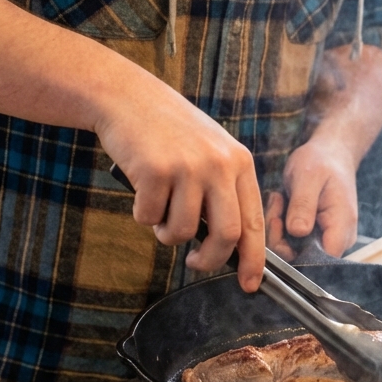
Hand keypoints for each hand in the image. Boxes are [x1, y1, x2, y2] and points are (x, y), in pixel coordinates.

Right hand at [92, 69, 264, 290]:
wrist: (128, 97)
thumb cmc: (168, 130)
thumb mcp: (209, 151)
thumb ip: (222, 190)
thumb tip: (228, 246)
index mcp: (238, 161)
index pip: (253, 222)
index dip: (253, 259)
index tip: (250, 283)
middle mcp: (219, 164)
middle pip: (226, 235)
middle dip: (209, 260)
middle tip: (196, 262)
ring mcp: (188, 167)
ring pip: (182, 232)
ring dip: (166, 232)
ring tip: (159, 208)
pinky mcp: (155, 171)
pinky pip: (149, 218)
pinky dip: (142, 214)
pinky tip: (140, 188)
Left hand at [274, 139, 359, 258]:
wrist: (330, 153)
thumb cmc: (323, 161)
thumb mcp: (308, 177)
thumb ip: (304, 205)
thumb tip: (297, 231)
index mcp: (341, 227)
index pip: (319, 261)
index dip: (292, 251)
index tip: (278, 222)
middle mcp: (337, 238)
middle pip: (302, 258)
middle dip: (280, 236)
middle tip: (276, 206)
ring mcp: (325, 238)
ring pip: (293, 251)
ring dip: (278, 228)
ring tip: (279, 200)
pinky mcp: (313, 235)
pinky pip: (291, 241)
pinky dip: (280, 225)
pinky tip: (281, 203)